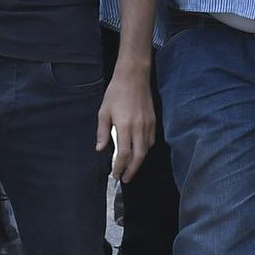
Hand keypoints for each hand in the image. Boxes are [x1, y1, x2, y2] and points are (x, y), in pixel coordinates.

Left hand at [98, 63, 157, 182]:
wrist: (134, 76)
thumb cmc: (116, 93)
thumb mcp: (104, 112)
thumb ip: (102, 132)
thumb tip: (100, 149)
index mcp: (125, 126)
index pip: (123, 154)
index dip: (119, 167)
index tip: (115, 174)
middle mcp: (139, 128)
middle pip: (139, 156)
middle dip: (132, 170)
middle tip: (125, 178)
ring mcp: (148, 124)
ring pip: (147, 149)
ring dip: (139, 161)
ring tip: (130, 167)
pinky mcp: (154, 120)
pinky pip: (151, 140)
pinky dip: (145, 149)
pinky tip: (139, 152)